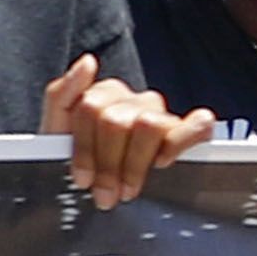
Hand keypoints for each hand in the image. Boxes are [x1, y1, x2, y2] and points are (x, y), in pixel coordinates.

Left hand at [40, 55, 212, 207]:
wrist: (92, 187)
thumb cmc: (80, 160)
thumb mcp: (57, 129)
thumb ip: (61, 93)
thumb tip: (88, 62)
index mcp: (105, 94)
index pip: (91, 108)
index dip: (84, 149)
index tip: (83, 180)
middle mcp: (136, 101)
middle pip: (117, 122)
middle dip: (107, 164)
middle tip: (105, 193)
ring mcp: (163, 115)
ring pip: (149, 126)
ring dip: (135, 164)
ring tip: (127, 189)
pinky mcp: (190, 131)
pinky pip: (199, 124)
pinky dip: (182, 140)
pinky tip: (163, 161)